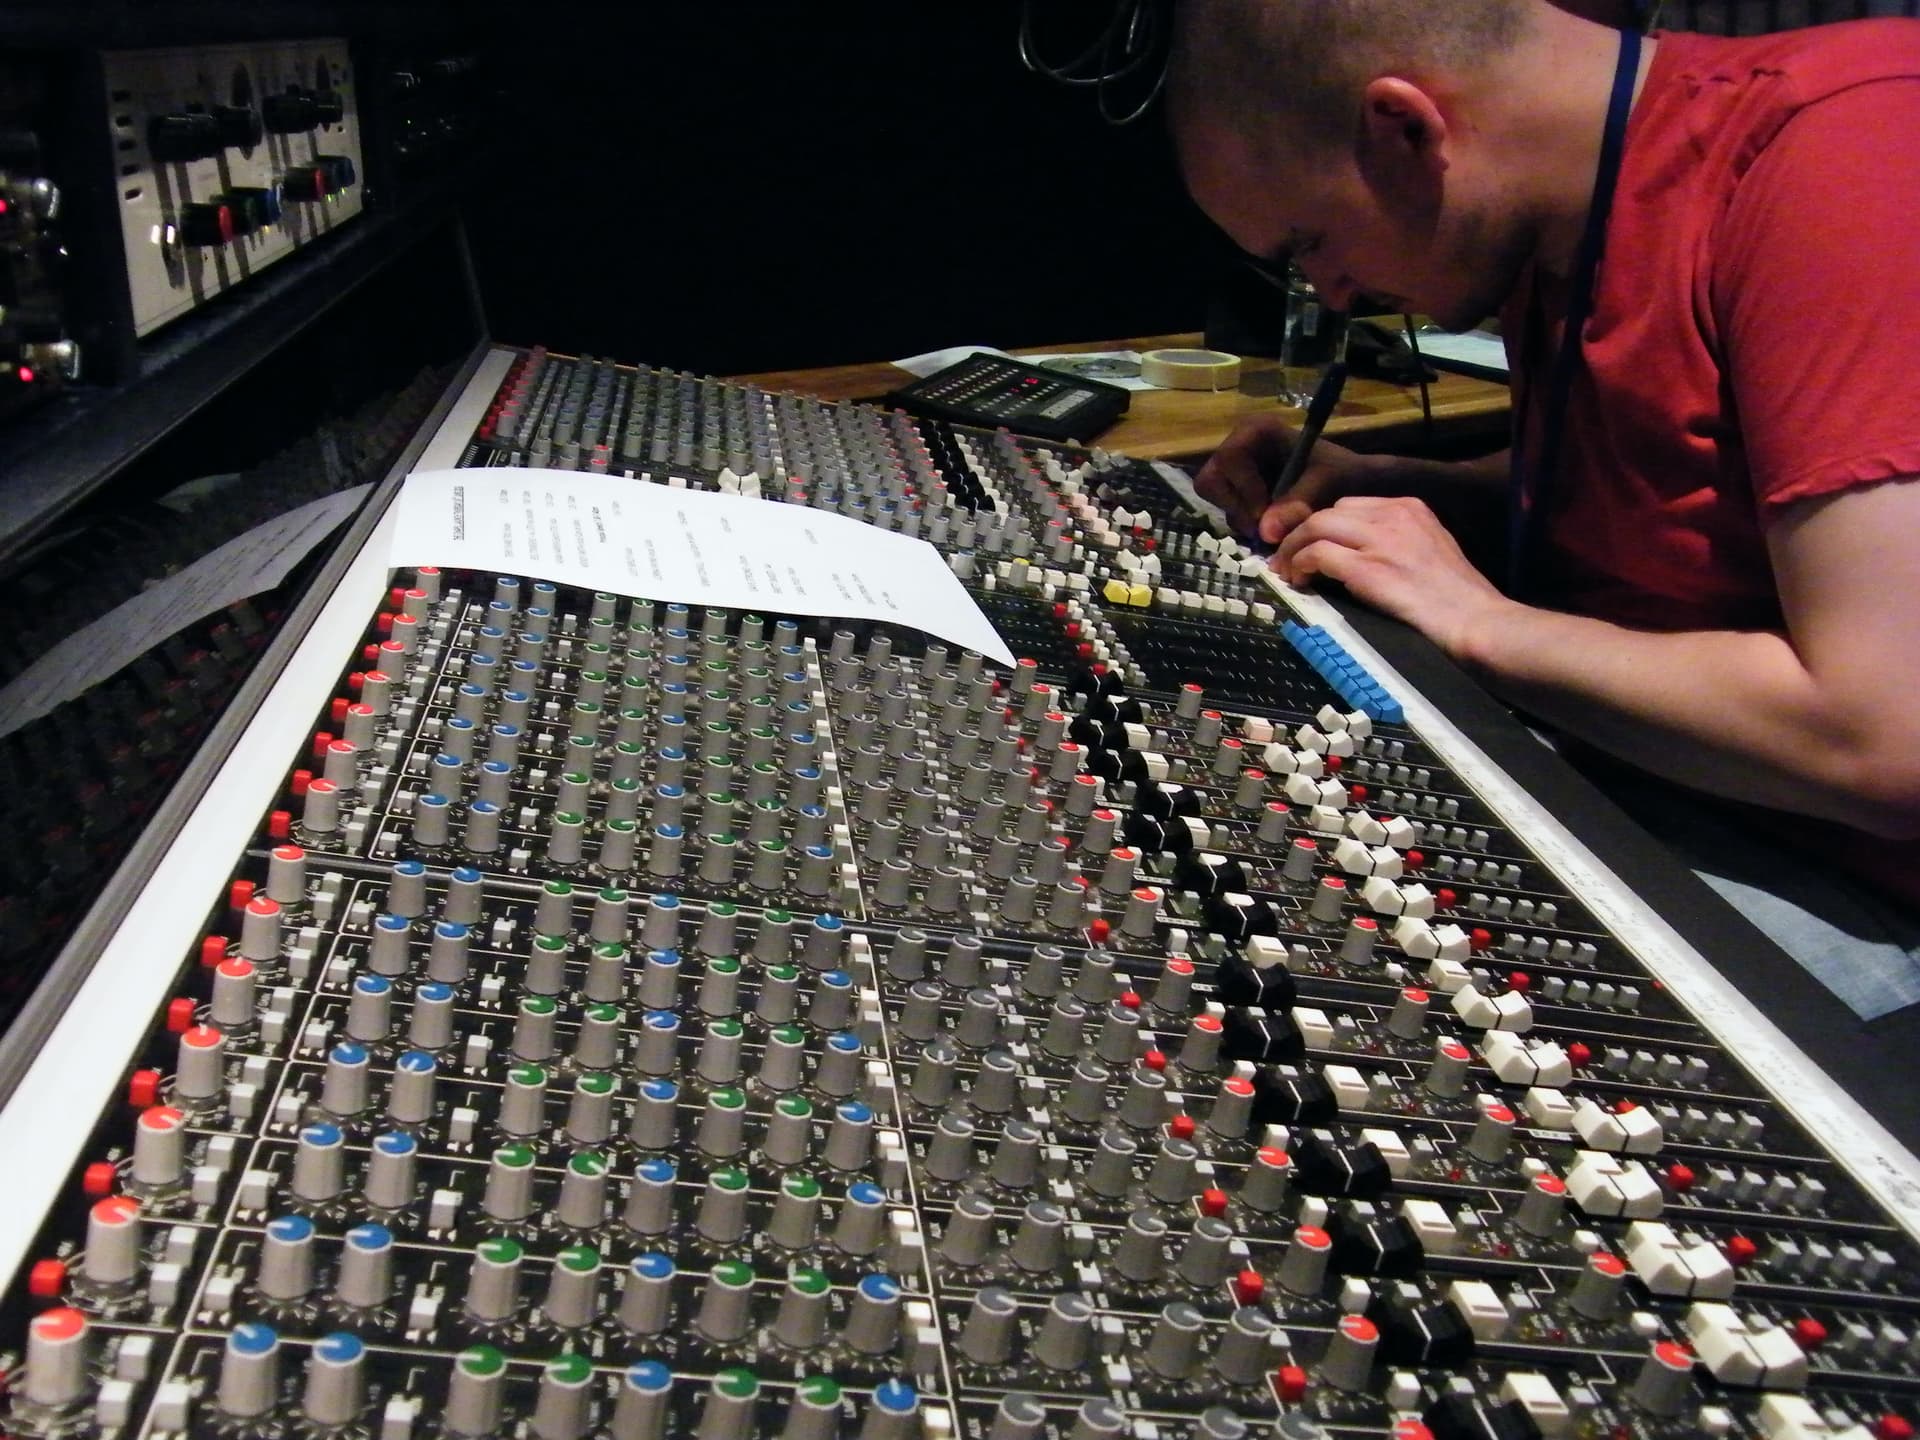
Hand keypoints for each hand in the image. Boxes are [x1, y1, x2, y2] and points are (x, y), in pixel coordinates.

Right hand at [1193, 411, 1382, 547]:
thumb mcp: (1325, 483)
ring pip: (1214, 498)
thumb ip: (1296, 502)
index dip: (1244, 490)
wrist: (1350, 483)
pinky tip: (1270, 523)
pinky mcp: (1238, 487)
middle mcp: (1239, 444)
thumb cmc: (1340, 473)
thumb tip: (1265, 532)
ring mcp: (1235, 468)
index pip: (1229, 459)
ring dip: (1241, 517)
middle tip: (1263, 526)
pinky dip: (1245, 522)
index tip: (1266, 513)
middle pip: (1210, 480)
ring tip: (1272, 526)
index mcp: (1257, 429)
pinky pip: (1226, 508)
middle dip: (1236, 507)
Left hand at [1271, 495, 1515, 660]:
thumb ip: (1397, 543)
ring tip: (1286, 570)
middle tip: (1287, 557)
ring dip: (1294, 547)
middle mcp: (1395, 515)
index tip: (1310, 544)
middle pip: (1330, 511)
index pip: (1351, 506)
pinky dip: (1300, 565)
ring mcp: (1381, 539)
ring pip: (1316, 525)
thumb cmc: (1458, 600)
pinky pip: (1317, 554)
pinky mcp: (1368, 567)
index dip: (1324, 526)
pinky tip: (1298, 580)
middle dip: (1303, 533)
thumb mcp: (1429, 552)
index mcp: (1411, 509)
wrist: (1476, 622)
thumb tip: (1356, 555)